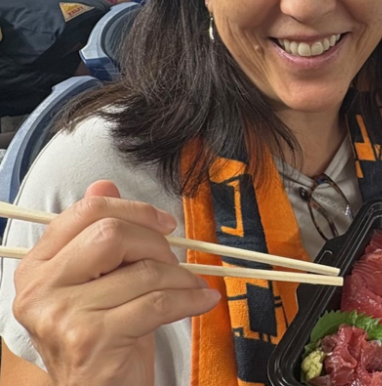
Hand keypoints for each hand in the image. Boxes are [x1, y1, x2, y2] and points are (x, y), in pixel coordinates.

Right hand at [12, 181, 219, 385]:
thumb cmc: (106, 334)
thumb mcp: (101, 281)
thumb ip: (98, 233)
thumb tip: (104, 184)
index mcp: (37, 266)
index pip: (87, 212)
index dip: (134, 210)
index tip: (165, 224)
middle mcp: (39, 289)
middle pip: (113, 234)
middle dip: (157, 245)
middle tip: (176, 263)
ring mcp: (61, 315)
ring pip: (142, 271)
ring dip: (180, 278)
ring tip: (192, 287)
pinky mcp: (90, 339)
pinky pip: (156, 302)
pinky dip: (189, 299)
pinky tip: (202, 301)